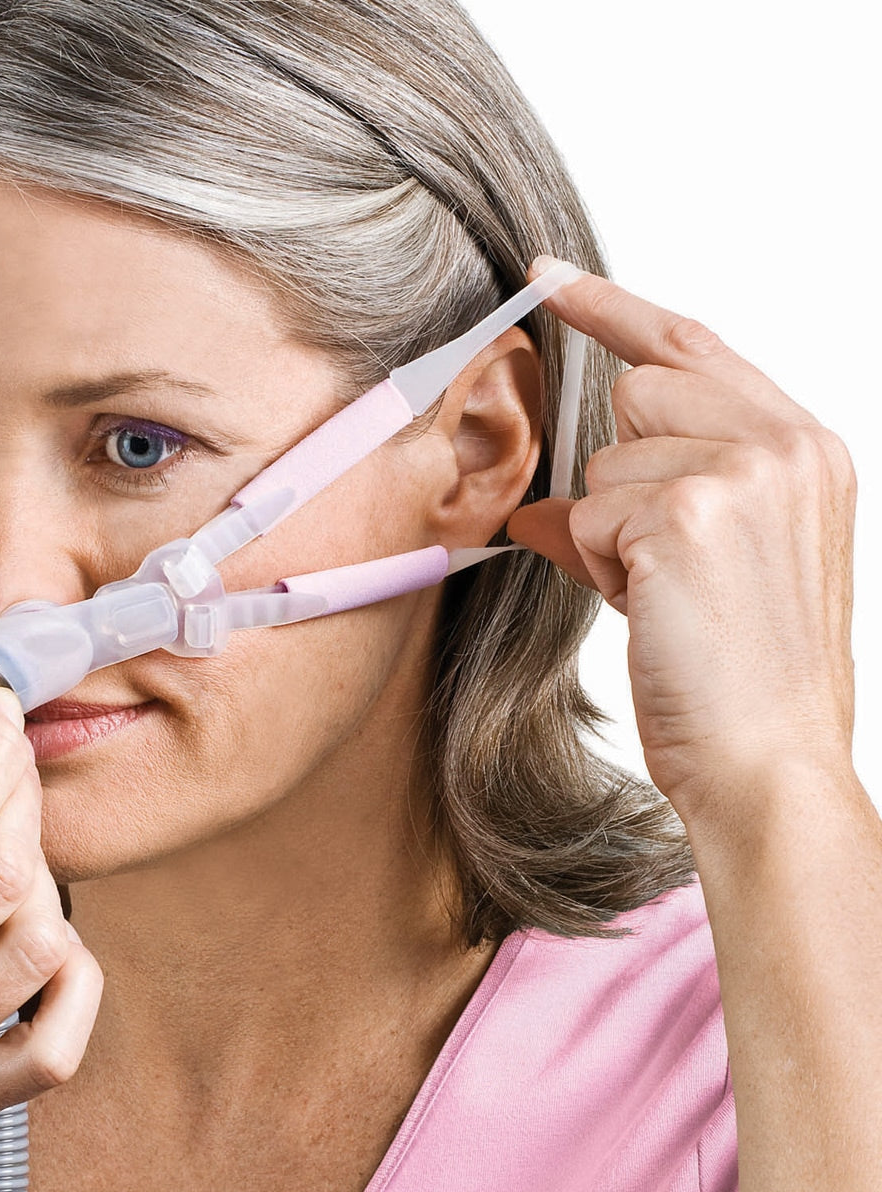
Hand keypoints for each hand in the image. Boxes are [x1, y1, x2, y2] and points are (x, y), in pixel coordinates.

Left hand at [508, 260, 857, 826]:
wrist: (767, 762)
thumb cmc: (738, 673)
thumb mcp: (708, 566)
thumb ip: (640, 504)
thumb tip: (541, 503)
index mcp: (804, 447)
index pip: (690, 345)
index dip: (612, 307)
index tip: (546, 275)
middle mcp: (786, 444)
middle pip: (633, 394)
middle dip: (618, 476)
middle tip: (656, 561)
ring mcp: (742, 473)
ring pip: (603, 460)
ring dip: (609, 532)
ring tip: (666, 597)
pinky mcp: (687, 515)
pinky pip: (587, 511)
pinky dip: (597, 562)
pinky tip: (651, 608)